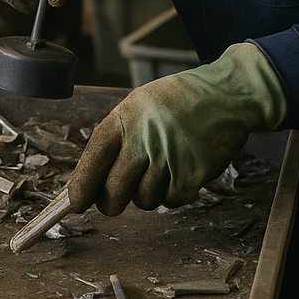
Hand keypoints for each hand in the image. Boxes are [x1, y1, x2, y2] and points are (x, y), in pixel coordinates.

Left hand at [67, 43, 288, 213]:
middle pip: (114, 190)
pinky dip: (174, 194)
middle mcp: (143, 139)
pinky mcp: (193, 174)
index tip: (74, 203)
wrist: (224, 95)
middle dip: (110, 202)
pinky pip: (172, 201)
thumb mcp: (136, 106)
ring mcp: (168, 157)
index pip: (94, 157)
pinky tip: (181, 171)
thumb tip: (91, 179)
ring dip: (148, 194)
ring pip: (143, 200)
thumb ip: (116, 138)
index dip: (82, 184)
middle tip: (113, 202)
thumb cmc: (175, 103)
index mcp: (123, 118)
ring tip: (160, 168)